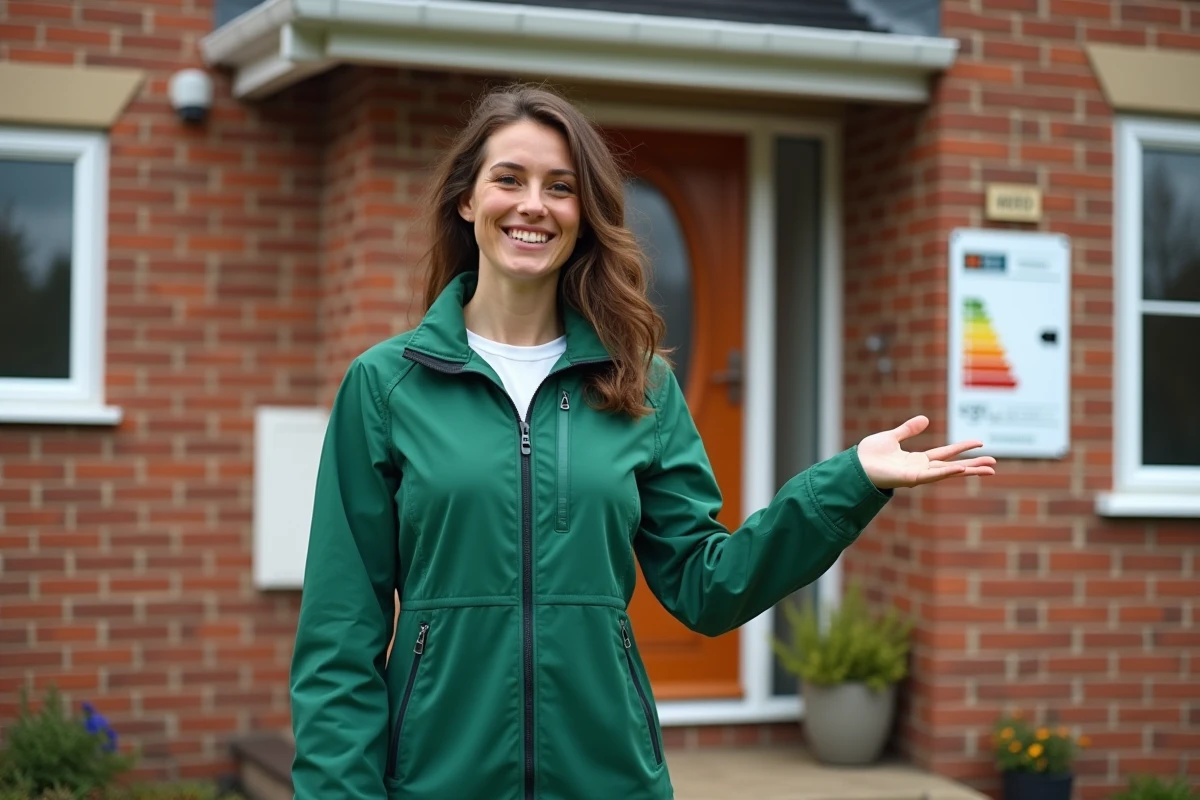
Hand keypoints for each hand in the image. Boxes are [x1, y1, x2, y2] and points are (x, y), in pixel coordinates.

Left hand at [857, 415, 996, 489]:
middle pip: (953, 467)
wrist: (855, 465)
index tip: (980, 443)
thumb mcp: (893, 437)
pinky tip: (960, 468)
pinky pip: (932, 476)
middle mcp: (920, 469)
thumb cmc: (869, 455)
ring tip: (988, 470)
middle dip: (973, 466)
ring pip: (948, 473)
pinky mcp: (910, 480)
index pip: (946, 453)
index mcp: (917, 460)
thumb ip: (908, 429)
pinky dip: (947, 472)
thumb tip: (926, 419)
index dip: (962, 448)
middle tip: (994, 465)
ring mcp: (917, 476)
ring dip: (967, 471)